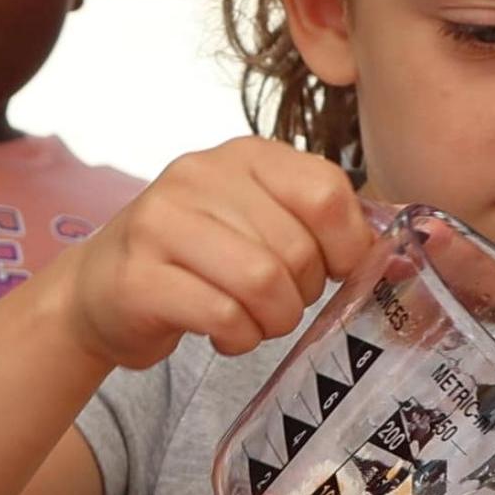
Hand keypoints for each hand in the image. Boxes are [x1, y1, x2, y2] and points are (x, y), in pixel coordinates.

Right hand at [46, 137, 372, 370]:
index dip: (346, 247)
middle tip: (279, 305)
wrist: (99, 292)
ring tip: (255, 323)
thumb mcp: (257, 222)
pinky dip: (237, 338)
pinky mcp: (138, 277)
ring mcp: (161, 223)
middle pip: (296, 248)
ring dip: (272, 321)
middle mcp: (198, 176)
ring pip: (261, 282)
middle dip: (302, 295)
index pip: (325, 192)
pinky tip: (224, 334)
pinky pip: (221, 315)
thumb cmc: (196, 262)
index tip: (332, 272)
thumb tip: (396, 250)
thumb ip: (318, 223)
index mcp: (244, 156)